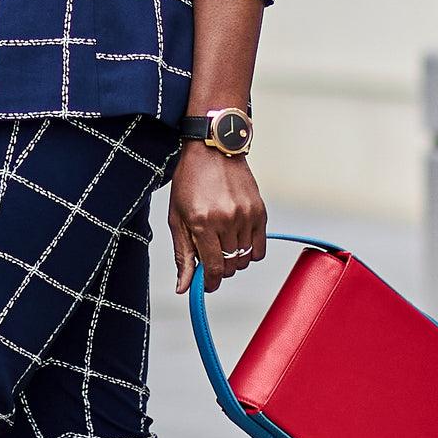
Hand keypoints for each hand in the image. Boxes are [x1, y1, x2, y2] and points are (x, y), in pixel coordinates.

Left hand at [168, 141, 266, 294]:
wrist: (213, 150)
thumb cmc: (190, 181)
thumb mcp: (177, 217)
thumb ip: (182, 254)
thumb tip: (183, 286)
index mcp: (202, 222)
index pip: (213, 268)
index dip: (209, 283)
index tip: (206, 285)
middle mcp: (227, 220)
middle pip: (230, 266)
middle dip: (219, 270)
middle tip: (211, 257)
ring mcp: (246, 215)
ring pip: (245, 259)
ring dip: (234, 260)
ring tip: (223, 245)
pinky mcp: (260, 211)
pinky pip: (260, 248)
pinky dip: (250, 252)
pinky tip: (238, 240)